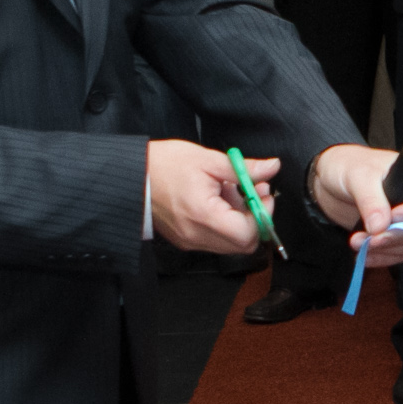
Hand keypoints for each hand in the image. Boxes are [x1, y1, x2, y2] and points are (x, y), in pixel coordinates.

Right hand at [147, 140, 275, 254]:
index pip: (248, 233)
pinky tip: (218, 200)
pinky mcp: (184, 240)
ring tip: (232, 191)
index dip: (263, 214)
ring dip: (241, 221)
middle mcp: (196, 236)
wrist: (129, 175)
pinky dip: (225, 224)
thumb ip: (244, 168)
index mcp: (204, 216)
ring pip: (230, 244)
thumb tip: (272, 167)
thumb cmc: (163, 164)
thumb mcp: (208, 160)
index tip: (262, 192)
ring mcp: (189, 241)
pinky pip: (215, 240)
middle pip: (243, 244)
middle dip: (255, 218)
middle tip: (253, 190)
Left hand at [309, 142, 402, 266]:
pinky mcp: (395, 237)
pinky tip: (362, 254)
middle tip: (369, 238)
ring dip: (385, 249)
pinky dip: (381, 257)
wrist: (331, 182)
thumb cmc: (349, 167)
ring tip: (356, 242)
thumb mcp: (358, 177)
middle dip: (395, 236)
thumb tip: (381, 226)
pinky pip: (398, 254)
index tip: (393, 216)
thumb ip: (370, 200)